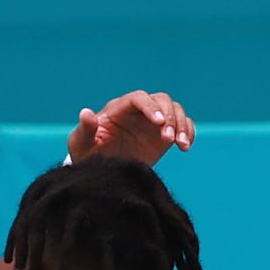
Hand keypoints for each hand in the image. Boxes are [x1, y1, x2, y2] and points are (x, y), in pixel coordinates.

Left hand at [68, 91, 194, 165]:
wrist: (99, 170)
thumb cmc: (87, 154)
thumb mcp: (81, 145)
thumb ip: (85, 130)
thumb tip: (85, 113)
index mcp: (119, 108)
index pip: (139, 98)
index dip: (150, 107)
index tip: (159, 122)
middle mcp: (139, 110)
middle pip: (161, 100)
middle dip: (169, 117)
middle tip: (168, 139)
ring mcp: (153, 121)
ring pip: (175, 110)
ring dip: (181, 125)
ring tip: (180, 144)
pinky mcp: (164, 134)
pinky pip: (183, 125)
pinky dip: (188, 133)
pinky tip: (185, 147)